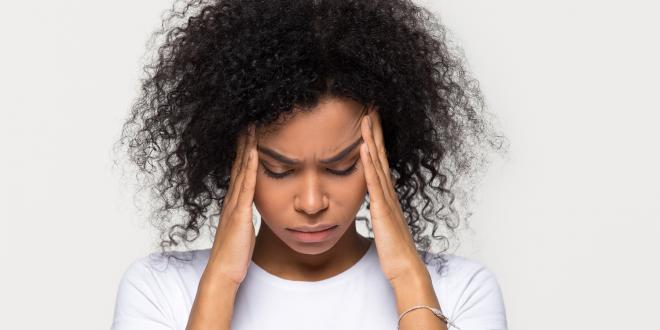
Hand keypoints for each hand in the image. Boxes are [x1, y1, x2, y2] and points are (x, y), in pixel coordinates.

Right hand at [206, 124, 258, 285]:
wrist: (224, 271)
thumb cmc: (234, 253)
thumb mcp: (242, 228)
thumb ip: (244, 215)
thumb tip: (249, 208)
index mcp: (234, 202)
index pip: (240, 169)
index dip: (244, 150)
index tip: (250, 131)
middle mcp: (232, 198)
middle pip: (238, 163)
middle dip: (244, 141)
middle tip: (250, 119)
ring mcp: (234, 204)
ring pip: (241, 169)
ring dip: (247, 147)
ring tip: (252, 126)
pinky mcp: (239, 213)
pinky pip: (246, 186)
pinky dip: (250, 167)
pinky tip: (254, 152)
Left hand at [359, 107, 426, 282]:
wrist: (406, 268)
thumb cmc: (395, 248)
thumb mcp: (384, 222)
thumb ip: (379, 207)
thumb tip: (373, 197)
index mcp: (387, 193)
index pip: (380, 158)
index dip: (375, 137)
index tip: (369, 117)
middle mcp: (389, 191)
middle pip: (381, 153)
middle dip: (375, 129)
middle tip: (370, 105)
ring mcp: (387, 198)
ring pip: (377, 162)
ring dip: (371, 138)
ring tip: (365, 116)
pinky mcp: (382, 209)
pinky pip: (374, 182)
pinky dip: (368, 163)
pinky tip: (363, 147)